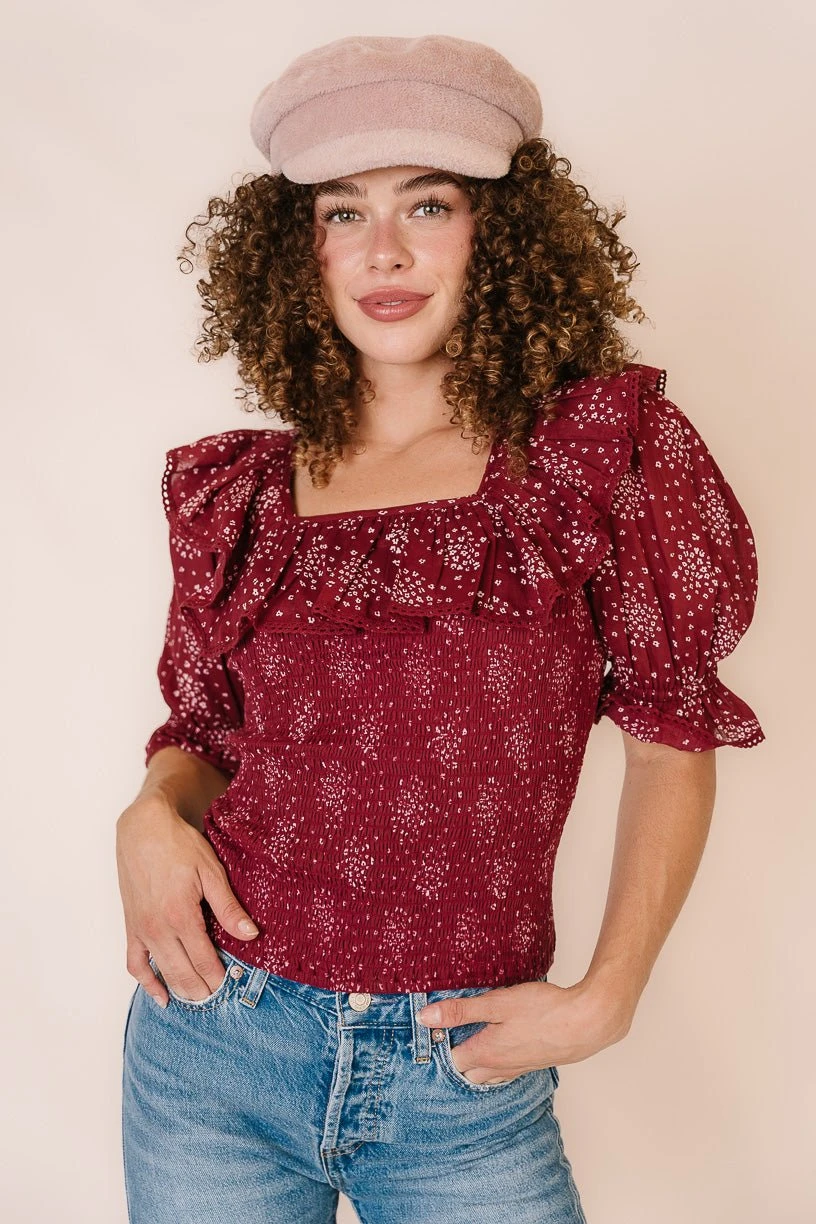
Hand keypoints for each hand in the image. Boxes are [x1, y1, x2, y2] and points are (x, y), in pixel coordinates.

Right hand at [116, 795, 259, 1006]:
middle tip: (220, 1001)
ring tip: (198, 1001)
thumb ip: (229, 907)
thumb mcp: (211, 872)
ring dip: (180, 990)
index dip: (220, 977)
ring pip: (162, 972)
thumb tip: (250, 934)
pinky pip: (135, 963)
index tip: (234, 987)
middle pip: (184, 973)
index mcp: (181, 916)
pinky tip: (161, 996)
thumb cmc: (179, 845)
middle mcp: (158, 928)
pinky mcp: (131, 926)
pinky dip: (147, 982)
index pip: (205, 961)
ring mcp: (142, 930)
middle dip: (203, 990)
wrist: (143, 829)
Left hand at [416, 977, 633, 1084]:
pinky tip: (501, 1047)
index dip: (439, 1045)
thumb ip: (461, 1011)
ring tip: (471, 1041)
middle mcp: (499, 1066)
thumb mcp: (497, 1003)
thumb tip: (426, 1017)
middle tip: (449, 1035)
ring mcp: (518, 1068)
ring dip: (476, 1062)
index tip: (433, 1028)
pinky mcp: (534, 1063)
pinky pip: (506, 1071)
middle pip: (466, 1072)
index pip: (450, 1060)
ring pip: (487, 1075)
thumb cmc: (544, 1010)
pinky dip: (496, 1062)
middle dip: (455, 1058)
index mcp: (485, 1053)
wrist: (587, 1023)